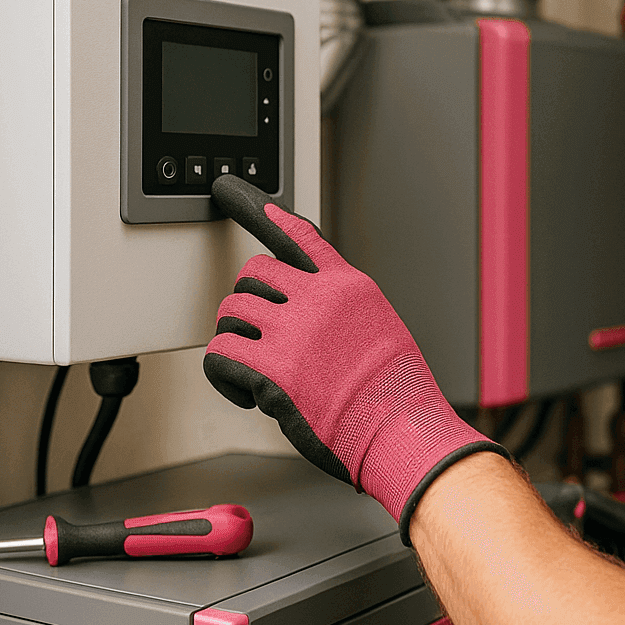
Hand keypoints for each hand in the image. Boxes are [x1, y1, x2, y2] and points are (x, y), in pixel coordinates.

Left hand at [204, 175, 505, 541]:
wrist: (404, 430)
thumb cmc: (398, 396)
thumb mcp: (382, 331)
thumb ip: (344, 314)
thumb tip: (311, 322)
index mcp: (349, 288)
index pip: (300, 237)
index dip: (263, 213)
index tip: (238, 194)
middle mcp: (320, 299)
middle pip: (253, 274)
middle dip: (248, 306)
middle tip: (259, 339)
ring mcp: (295, 331)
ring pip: (231, 312)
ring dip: (235, 341)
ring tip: (255, 371)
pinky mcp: (272, 368)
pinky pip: (220, 355)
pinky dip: (224, 378)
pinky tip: (246, 396)